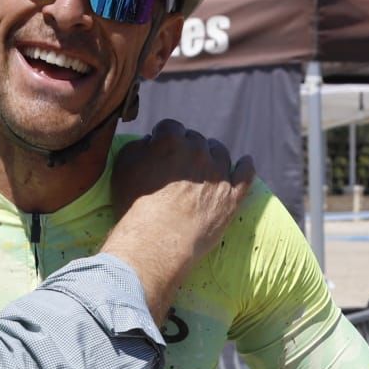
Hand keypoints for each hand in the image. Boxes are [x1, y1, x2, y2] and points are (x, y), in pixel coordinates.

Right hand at [105, 120, 254, 319]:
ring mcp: (218, 173)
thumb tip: (150, 142)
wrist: (157, 241)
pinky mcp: (232, 196)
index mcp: (171, 141)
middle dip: (186, 147)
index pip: (169, 127)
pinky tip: (245, 162)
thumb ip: (137, 147)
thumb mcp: (123, 168)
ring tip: (206, 165)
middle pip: (195, 140)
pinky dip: (245, 166)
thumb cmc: (134, 205)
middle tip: (177, 164)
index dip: (163, 136)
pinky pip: (245, 174)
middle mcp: (198, 151)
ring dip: (212, 154)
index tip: (159, 146)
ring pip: (220, 152)